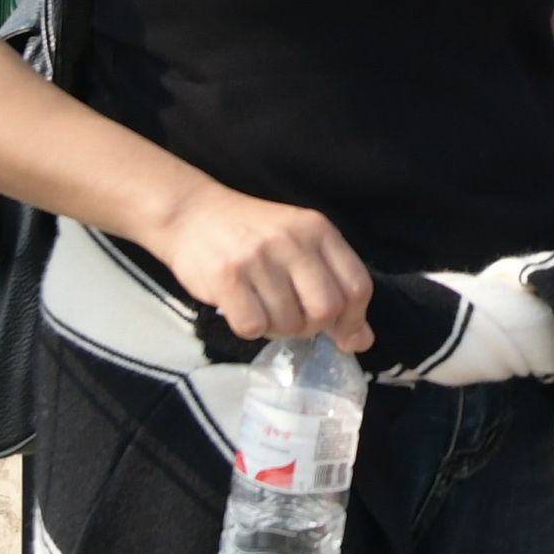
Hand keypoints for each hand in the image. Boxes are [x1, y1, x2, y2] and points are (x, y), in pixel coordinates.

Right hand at [146, 183, 374, 348]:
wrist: (192, 213)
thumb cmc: (252, 234)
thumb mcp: (299, 246)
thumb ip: (333, 286)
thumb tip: (361, 340)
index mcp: (318, 230)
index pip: (356, 285)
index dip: (353, 319)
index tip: (342, 333)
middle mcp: (292, 241)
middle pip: (326, 309)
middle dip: (312, 327)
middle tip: (293, 319)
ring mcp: (259, 258)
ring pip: (289, 324)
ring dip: (278, 328)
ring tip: (263, 308)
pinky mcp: (227, 277)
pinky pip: (253, 327)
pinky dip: (250, 328)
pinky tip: (243, 309)